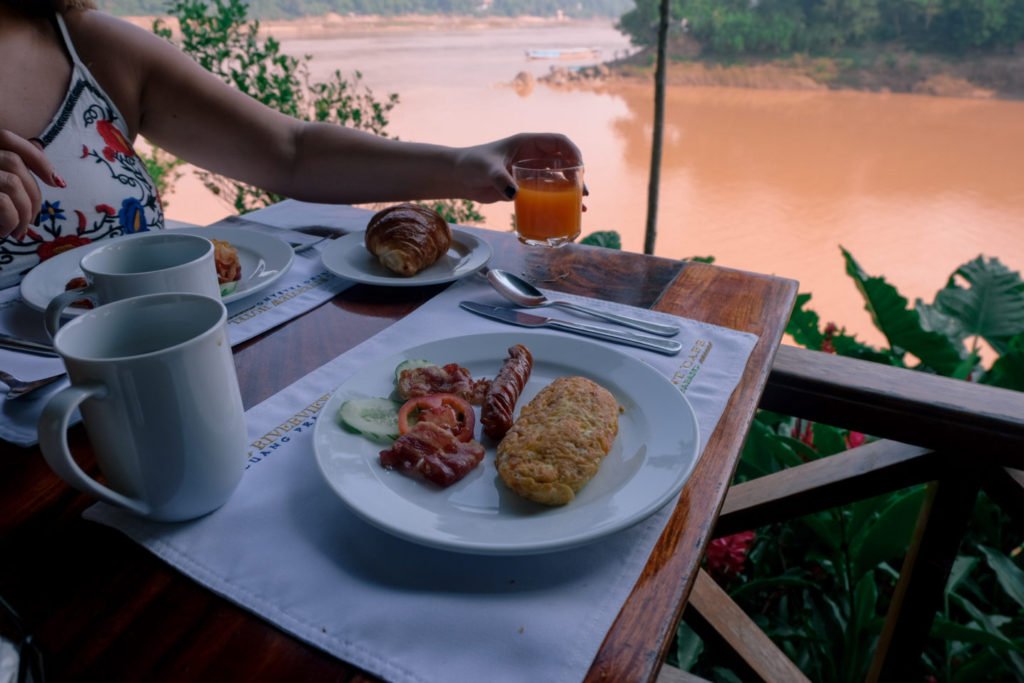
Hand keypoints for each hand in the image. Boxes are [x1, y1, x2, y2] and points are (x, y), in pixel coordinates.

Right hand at [0, 129, 64, 239]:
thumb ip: (9, 174)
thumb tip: (53, 177)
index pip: (8, 138)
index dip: (37, 158)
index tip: (56, 182)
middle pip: (14, 163)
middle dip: (33, 196)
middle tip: (32, 221)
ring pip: (12, 183)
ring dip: (23, 212)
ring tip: (17, 231)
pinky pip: (3, 203)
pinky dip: (10, 221)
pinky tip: (3, 232)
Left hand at [454, 133, 583, 203]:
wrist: (457, 177)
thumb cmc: (471, 165)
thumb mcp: (487, 169)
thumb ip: (500, 179)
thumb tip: (515, 193)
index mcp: (527, 143)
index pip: (558, 142)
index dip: (573, 151)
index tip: (581, 167)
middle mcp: (532, 156)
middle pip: (563, 161)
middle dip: (577, 175)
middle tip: (583, 192)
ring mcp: (529, 172)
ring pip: (557, 178)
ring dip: (571, 189)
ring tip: (581, 204)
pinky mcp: (524, 186)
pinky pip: (546, 191)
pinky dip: (557, 200)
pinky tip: (564, 212)